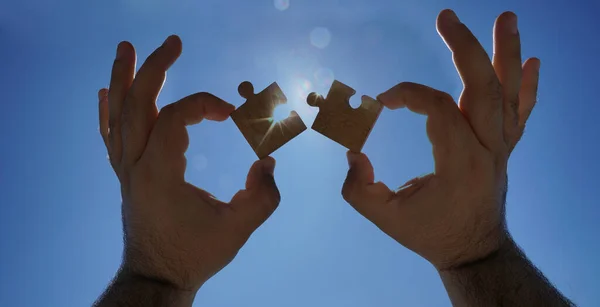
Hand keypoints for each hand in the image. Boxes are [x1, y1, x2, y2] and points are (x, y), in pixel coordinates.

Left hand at [98, 35, 279, 291]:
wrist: (157, 277)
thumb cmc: (196, 254)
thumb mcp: (238, 229)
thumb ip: (262, 195)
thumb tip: (267, 161)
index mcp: (160, 173)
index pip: (176, 117)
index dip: (204, 104)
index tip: (231, 112)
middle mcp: (136, 165)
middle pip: (137, 104)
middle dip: (154, 68)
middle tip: (172, 42)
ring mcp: (126, 170)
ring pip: (117, 115)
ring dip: (122, 78)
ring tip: (126, 47)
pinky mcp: (126, 176)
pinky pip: (110, 136)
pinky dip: (107, 111)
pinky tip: (105, 91)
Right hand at [341, 10, 539, 269]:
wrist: (474, 251)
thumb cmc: (429, 234)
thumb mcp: (386, 218)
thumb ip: (359, 188)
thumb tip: (352, 154)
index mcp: (459, 164)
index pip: (438, 110)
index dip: (409, 94)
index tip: (384, 99)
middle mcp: (487, 150)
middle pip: (483, 89)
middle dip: (465, 48)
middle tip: (446, 16)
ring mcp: (501, 148)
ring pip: (509, 94)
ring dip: (507, 54)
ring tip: (508, 17)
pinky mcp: (505, 149)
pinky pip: (522, 113)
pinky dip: (529, 86)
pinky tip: (533, 60)